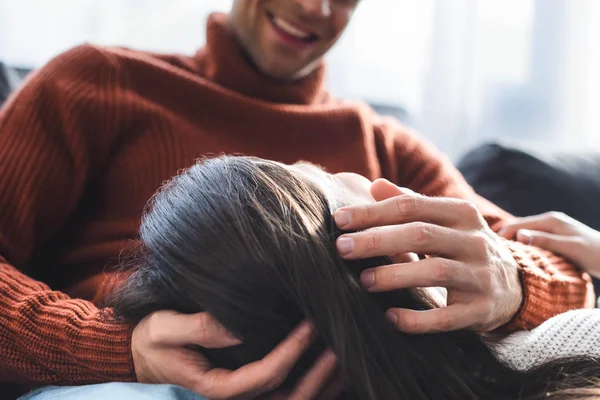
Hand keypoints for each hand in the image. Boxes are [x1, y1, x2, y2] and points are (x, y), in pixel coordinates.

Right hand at [132, 310, 338, 399]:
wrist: (139, 357)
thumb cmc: (152, 342)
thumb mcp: (165, 329)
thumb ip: (200, 327)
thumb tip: (239, 326)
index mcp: (216, 389)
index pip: (265, 376)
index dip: (292, 352)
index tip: (310, 324)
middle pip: (287, 399)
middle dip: (318, 375)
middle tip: (340, 343)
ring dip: (322, 386)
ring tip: (345, 358)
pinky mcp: (245, 396)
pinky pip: (285, 399)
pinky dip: (314, 390)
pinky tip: (331, 372)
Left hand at [332, 179, 521, 332]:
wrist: (513, 285)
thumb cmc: (462, 246)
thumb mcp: (444, 219)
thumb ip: (410, 202)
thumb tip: (374, 185)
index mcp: (461, 213)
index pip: (411, 206)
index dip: (373, 212)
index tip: (339, 220)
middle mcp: (474, 240)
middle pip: (420, 235)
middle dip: (377, 240)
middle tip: (342, 248)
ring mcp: (480, 276)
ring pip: (434, 271)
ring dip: (394, 276)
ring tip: (363, 281)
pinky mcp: (480, 310)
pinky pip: (447, 318)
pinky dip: (417, 319)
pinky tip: (390, 317)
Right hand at [497, 212, 599, 278]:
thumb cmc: (595, 254)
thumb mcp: (570, 248)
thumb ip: (545, 241)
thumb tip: (519, 236)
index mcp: (550, 220)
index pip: (517, 224)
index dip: (502, 235)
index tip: (488, 248)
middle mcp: (550, 221)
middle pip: (518, 227)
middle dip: (503, 237)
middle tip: (488, 252)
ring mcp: (552, 229)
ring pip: (524, 234)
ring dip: (512, 242)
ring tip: (498, 255)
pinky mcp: (555, 238)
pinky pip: (532, 239)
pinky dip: (522, 246)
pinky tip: (517, 256)